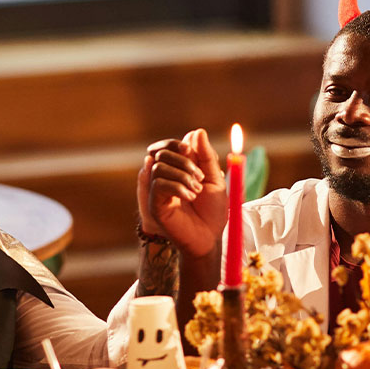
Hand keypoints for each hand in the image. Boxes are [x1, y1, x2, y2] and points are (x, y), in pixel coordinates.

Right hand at [137, 129, 226, 256]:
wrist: (209, 237)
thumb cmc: (213, 211)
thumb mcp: (214, 179)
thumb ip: (205, 156)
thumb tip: (196, 131)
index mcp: (178, 170)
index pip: (168, 147)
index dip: (177, 144)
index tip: (191, 151)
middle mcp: (165, 178)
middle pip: (161, 153)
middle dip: (184, 160)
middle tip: (200, 177)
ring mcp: (157, 191)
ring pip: (158, 167)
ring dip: (182, 175)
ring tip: (197, 190)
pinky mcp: (154, 204)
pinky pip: (158, 184)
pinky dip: (177, 187)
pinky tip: (190, 197)